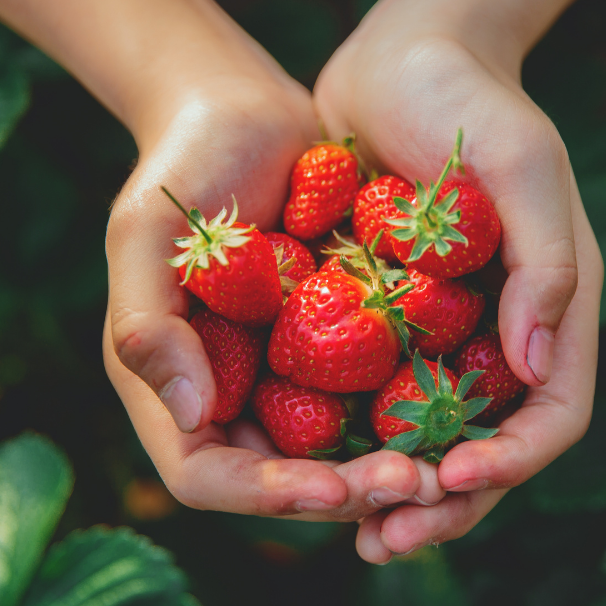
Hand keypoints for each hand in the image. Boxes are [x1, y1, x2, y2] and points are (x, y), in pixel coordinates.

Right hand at [103, 74, 448, 521]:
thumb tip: (187, 416)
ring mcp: (282, 375)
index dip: (267, 494)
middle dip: (347, 491)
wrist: (245, 111)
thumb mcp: (147, 234)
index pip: (207, 475)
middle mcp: (228, 395)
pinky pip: (369, 398)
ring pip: (334, 453)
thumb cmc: (183, 165)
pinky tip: (457, 411)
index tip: (334, 488)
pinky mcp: (333, 347)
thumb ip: (148, 323)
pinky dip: (406, 416)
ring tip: (445, 462)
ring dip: (385, 466)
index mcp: (171, 386)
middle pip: (282, 480)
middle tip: (417, 482)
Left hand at [315, 21, 603, 562]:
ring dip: (397, 492)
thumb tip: (537, 368)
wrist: (399, 56)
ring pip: (430, 439)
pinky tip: (309, 467)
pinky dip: (352, 441)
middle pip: (489, 448)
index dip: (510, 461)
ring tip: (353, 533)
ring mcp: (445, 335)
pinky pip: (374, 399)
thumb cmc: (469, 101)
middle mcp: (502, 336)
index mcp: (551, 310)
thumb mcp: (523, 166)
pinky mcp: (388, 323)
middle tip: (387, 540)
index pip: (552, 415)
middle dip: (446, 502)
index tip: (450, 475)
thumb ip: (546, 263)